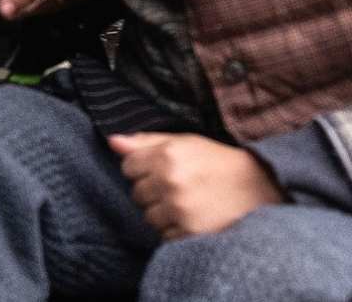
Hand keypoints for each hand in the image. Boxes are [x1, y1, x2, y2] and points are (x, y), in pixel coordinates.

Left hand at [110, 133, 282, 240]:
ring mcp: (180, 210)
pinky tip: (194, 218)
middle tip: (179, 188)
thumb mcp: (186, 143)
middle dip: (153, 191)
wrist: (264, 189)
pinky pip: (165, 235)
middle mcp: (170, 182)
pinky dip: (176, 230)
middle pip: (137, 193)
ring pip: (149, 217)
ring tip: (188, 204)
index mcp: (167, 156)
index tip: (162, 170)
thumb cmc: (220, 163)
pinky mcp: (190, 233)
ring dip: (163, 213)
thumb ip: (146, 142)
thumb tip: (112, 141)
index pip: (128, 167)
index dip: (143, 168)